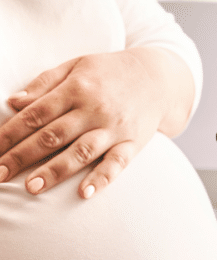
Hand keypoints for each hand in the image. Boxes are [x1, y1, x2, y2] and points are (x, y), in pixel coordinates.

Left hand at [1, 48, 190, 197]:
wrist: (157, 79)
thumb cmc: (110, 73)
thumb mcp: (76, 66)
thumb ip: (44, 84)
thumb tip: (12, 103)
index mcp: (76, 88)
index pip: (36, 114)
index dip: (10, 134)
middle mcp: (94, 109)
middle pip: (52, 135)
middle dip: (23, 156)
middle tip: (0, 175)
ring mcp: (115, 129)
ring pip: (80, 152)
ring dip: (55, 170)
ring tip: (31, 188)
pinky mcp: (133, 144)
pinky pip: (116, 164)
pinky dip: (101, 179)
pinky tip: (84, 193)